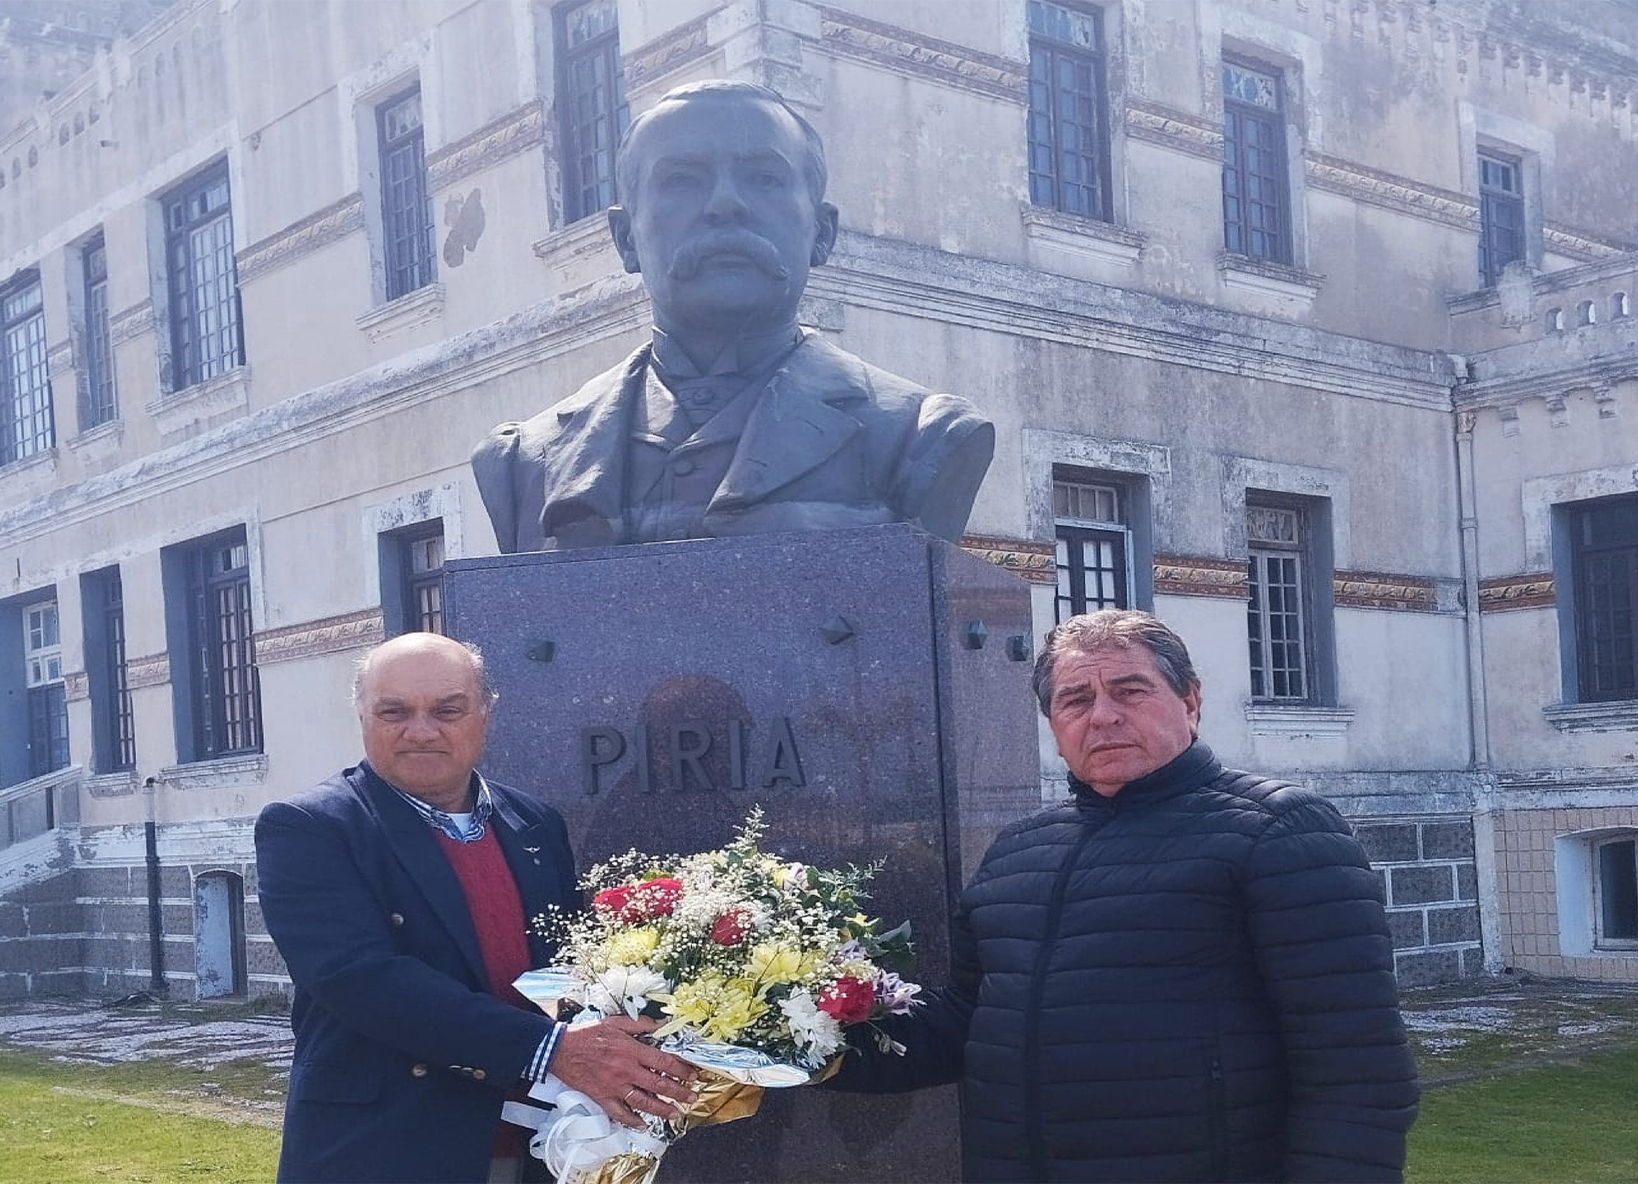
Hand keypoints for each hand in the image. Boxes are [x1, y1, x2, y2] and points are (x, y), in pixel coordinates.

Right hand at [550, 1017, 696, 1128]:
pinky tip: (644, 1125)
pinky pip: (620, 1114)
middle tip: (692, 1097)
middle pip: (658, 1084)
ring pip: (643, 1102)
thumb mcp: (616, 1022)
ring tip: (676, 1114)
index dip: (681, 1070)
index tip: (692, 1075)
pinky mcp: (602, 1098)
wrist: (560, 1049)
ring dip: (662, 1109)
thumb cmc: (588, 1034)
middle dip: (679, 1092)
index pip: (663, 1062)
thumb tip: (662, 1024)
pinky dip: (632, 1122)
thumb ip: (640, 1025)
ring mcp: (614, 1087)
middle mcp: (625, 1070)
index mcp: (631, 1050)